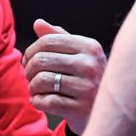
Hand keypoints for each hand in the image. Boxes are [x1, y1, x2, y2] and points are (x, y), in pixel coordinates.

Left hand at [22, 18, 105, 134]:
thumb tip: (38, 23)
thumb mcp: (79, 53)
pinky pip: (47, 101)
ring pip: (41, 81)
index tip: (27, 60)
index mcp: (90, 47)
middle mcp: (90, 65)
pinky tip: (39, 101)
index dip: (31, 51)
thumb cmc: (87, 78)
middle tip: (30, 77)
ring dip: (32, 87)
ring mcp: (87, 88)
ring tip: (35, 89)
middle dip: (29, 70)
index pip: (48, 41)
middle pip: (41, 60)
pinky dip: (37, 101)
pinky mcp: (80, 109)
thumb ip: (58, 37)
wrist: (108, 111)